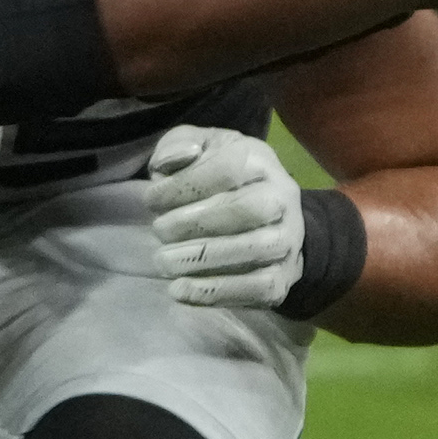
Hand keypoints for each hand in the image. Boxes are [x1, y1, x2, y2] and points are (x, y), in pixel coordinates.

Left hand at [144, 124, 308, 309]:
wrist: (270, 217)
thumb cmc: (221, 178)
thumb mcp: (200, 149)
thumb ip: (178, 146)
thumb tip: (167, 165)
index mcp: (259, 160)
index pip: (227, 169)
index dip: (183, 186)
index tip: (150, 200)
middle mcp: (282, 197)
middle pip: (246, 209)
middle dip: (194, 223)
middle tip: (158, 231)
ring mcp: (287, 238)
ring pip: (253, 249)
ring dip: (201, 259)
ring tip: (164, 262)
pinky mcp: (282, 276)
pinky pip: (257, 287)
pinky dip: (215, 292)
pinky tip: (180, 290)